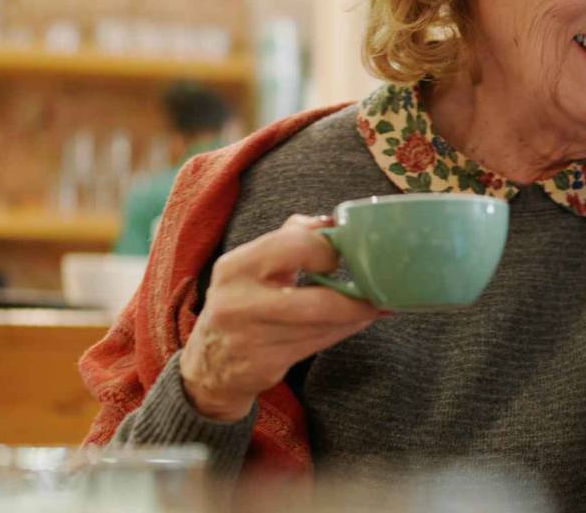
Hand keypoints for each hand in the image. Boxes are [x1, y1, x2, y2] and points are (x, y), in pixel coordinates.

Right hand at [178, 214, 381, 420]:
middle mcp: (238, 302)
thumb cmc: (243, 301)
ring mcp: (251, 337)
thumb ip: (290, 236)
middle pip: (316, 300)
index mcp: (236, 266)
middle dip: (353, 297)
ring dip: (355, 315)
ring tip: (375, 304)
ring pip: (322, 326)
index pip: (295, 245)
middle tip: (374, 289)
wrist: (210, 363)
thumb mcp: (253, 264)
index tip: (340, 255)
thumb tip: (333, 221)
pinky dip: (343, 330)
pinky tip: (357, 321)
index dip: (328, 250)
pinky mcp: (265, 364)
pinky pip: (317, 345)